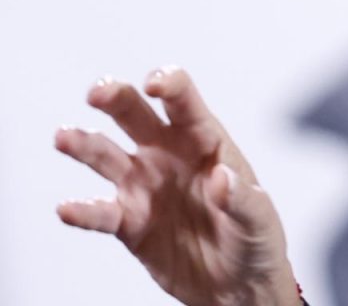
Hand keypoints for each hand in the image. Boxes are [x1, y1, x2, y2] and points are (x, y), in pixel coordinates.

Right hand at [55, 67, 301, 305]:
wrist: (238, 285)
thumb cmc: (255, 239)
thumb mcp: (259, 218)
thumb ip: (242, 198)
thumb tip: (223, 178)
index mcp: (206, 143)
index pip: (185, 104)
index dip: (170, 86)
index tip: (155, 84)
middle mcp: (169, 156)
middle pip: (137, 115)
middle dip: (117, 98)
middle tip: (98, 92)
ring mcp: (145, 187)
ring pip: (107, 157)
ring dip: (85, 145)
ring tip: (64, 136)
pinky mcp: (129, 223)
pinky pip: (101, 213)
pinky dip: (84, 211)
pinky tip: (68, 208)